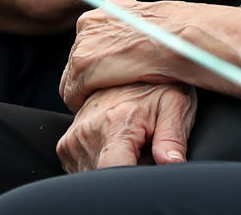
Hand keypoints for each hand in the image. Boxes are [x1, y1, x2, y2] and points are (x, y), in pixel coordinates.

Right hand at [56, 82, 196, 171]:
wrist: (128, 61)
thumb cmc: (156, 86)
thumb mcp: (176, 104)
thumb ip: (173, 138)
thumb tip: (172, 164)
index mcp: (115, 124)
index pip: (112, 172)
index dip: (133, 179)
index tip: (146, 168)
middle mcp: (86, 133)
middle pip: (107, 178)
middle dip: (130, 171)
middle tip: (144, 149)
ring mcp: (72, 140)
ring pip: (95, 176)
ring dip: (116, 167)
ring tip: (131, 144)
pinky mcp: (65, 146)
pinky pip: (84, 170)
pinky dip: (102, 163)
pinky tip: (116, 145)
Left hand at [60, 0, 240, 111]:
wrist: (181, 38)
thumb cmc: (178, 36)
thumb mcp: (154, 25)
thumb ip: (137, 33)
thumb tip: (138, 44)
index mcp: (110, 10)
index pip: (90, 41)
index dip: (98, 63)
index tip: (108, 77)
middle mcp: (92, 22)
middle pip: (77, 59)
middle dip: (87, 78)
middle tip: (103, 94)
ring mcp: (85, 43)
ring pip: (71, 77)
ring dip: (83, 92)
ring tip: (100, 104)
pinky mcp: (83, 65)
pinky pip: (72, 92)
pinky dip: (81, 103)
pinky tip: (97, 108)